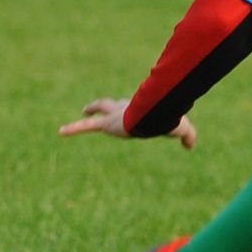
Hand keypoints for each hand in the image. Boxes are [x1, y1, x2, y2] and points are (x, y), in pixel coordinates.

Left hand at [58, 100, 197, 148]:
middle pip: (111, 104)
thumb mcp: (181, 127)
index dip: (126, 107)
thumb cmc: (168, 117)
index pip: (129, 106)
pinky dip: (74, 128)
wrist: (156, 113)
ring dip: (89, 112)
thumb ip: (187, 135)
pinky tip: (61, 132)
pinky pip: (87, 126)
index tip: (123, 108)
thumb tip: (190, 146)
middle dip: (103, 105)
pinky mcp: (106, 124)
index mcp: (139, 108)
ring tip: (79, 116)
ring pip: (97, 114)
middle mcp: (124, 109)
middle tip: (94, 108)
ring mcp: (114, 116)